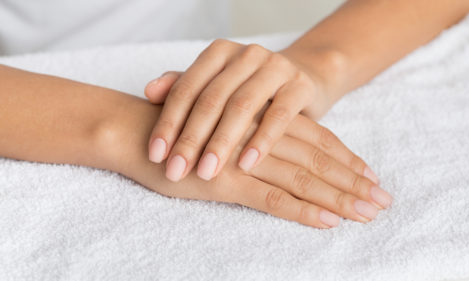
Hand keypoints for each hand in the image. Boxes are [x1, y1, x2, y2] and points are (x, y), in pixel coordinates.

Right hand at [107, 95, 391, 228]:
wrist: (137, 131)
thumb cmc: (179, 131)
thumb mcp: (222, 128)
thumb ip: (250, 136)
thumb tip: (276, 153)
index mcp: (264, 121)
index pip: (316, 139)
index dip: (346, 158)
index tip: (371, 176)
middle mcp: (262, 137)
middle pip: (319, 160)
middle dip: (354, 182)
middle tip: (384, 201)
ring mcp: (246, 159)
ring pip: (303, 179)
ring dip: (339, 198)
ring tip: (368, 214)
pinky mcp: (226, 182)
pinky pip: (272, 198)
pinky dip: (303, 210)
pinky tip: (328, 221)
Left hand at [144, 39, 335, 181]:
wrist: (304, 78)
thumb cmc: (251, 91)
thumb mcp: (218, 87)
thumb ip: (184, 87)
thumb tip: (149, 92)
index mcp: (219, 53)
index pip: (186, 88)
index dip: (168, 122)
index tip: (155, 156)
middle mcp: (245, 55)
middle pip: (211, 99)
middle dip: (191, 138)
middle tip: (176, 171)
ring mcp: (275, 67)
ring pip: (241, 106)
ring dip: (221, 142)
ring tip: (206, 172)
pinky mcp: (300, 86)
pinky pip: (279, 115)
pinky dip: (261, 141)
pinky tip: (246, 164)